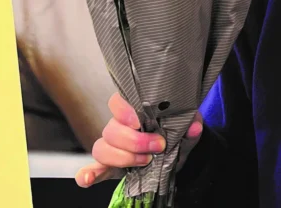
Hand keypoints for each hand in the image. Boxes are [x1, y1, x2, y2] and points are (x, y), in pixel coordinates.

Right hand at [75, 93, 203, 187]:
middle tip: (158, 146)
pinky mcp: (110, 166)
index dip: (124, 111)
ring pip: (101, 148)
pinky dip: (88, 174)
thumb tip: (194, 127)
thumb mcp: (186, 127)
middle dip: (134, 141)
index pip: (117, 102)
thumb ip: (190, 124)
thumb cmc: (176, 133)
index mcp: (134, 110)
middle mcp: (119, 126)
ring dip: (123, 157)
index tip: (140, 121)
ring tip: (145, 161)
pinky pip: (94, 168)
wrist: (177, 153)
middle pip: (110, 130)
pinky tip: (87, 179)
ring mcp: (112, 147)